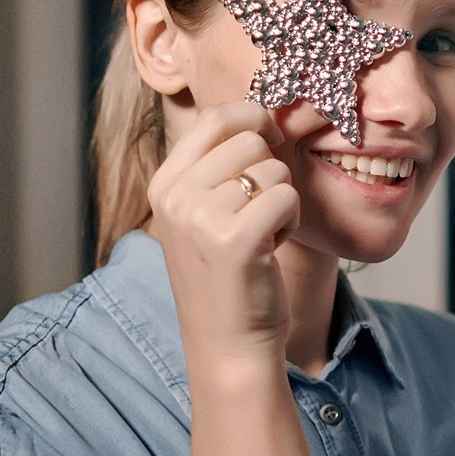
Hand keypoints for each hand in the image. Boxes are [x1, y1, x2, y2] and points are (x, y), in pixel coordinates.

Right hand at [148, 101, 300, 369]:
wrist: (228, 344)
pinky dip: (290, 222)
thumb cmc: (228, 277)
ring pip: (272, 169)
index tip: (271, 138)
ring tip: (261, 236)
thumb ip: (219, 165)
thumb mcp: (204, 214)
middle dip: (270, 173)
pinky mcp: (234, 239)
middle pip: (249, 140)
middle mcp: (175, 196)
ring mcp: (200, 217)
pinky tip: (270, 249)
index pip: (214, 118)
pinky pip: (286, 197)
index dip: (253, 118)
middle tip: (258, 214)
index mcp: (164, 184)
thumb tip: (260, 111)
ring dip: (281, 201)